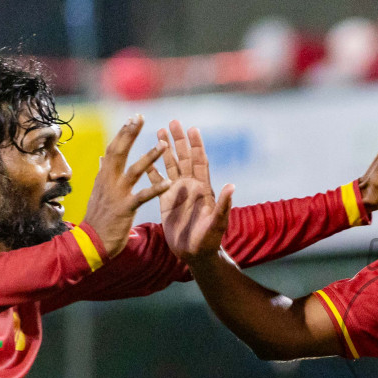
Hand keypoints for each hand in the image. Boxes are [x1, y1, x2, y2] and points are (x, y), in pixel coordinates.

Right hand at [80, 115, 170, 257]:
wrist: (90, 242)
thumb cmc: (97, 218)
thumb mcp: (97, 192)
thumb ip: (102, 174)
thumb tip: (101, 158)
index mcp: (104, 176)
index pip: (113, 148)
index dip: (124, 133)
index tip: (134, 118)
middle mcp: (108, 181)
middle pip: (119, 152)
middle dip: (130, 134)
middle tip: (141, 118)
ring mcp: (117, 194)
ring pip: (134, 171)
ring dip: (149, 156)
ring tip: (164, 144)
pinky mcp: (125, 208)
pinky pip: (142, 196)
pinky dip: (155, 189)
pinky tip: (168, 183)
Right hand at [153, 121, 233, 265]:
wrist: (196, 255)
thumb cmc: (210, 240)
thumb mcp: (218, 223)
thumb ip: (223, 205)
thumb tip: (232, 186)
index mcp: (202, 189)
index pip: (199, 162)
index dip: (196, 146)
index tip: (193, 129)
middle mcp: (190, 187)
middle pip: (184, 158)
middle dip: (179, 140)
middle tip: (173, 122)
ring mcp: (177, 193)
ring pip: (171, 166)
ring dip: (165, 149)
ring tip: (158, 132)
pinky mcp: (166, 202)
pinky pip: (157, 182)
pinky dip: (152, 171)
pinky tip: (145, 160)